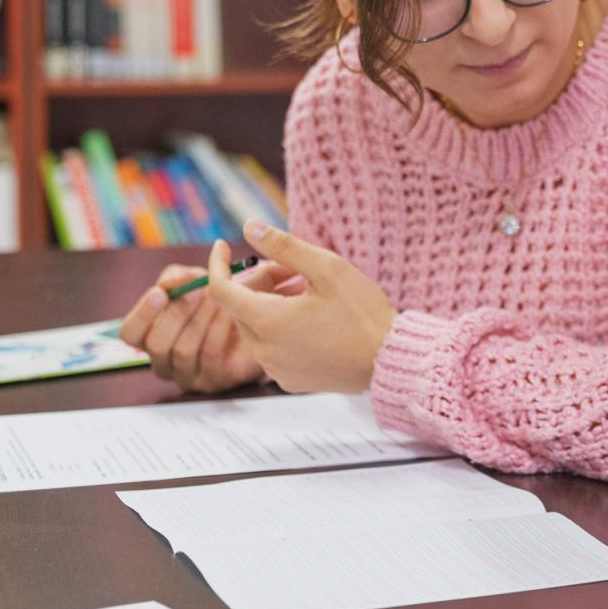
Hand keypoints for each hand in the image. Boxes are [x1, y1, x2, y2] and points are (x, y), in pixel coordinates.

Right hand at [118, 260, 301, 393]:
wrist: (263, 318)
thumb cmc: (222, 299)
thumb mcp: (196, 280)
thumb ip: (178, 277)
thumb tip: (168, 283)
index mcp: (152, 336)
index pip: (130, 333)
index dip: (142, 313)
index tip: (160, 293)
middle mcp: (165, 360)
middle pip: (156, 344)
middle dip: (178, 313)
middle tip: (200, 290)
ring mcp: (188, 375)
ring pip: (182, 350)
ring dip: (202, 319)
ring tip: (220, 298)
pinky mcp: (214, 381)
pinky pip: (209, 357)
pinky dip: (220, 331)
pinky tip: (232, 314)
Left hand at [203, 220, 396, 394]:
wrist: (389, 361)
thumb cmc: (362, 313)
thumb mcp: (327, 268)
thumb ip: (284, 246)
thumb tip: (249, 227)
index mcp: (266, 320)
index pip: (219, 289)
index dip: (217, 263)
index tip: (224, 245)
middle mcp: (263, 350)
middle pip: (240, 306)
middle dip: (259, 282)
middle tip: (293, 270)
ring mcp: (275, 369)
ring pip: (256, 327)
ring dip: (271, 305)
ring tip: (308, 294)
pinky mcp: (289, 381)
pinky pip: (272, 348)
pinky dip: (281, 329)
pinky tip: (313, 320)